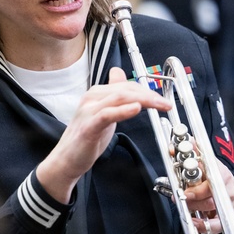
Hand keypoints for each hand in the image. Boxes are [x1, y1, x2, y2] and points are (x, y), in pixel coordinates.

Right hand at [37, 67, 171, 202]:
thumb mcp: (103, 112)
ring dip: (143, 100)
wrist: (66, 159)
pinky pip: (108, 114)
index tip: (162, 99)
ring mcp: (89, 110)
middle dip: (150, 95)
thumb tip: (119, 74)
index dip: (147, 89)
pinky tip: (137, 109)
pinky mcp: (89, 126)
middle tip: (166, 104)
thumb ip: (113, 96)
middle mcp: (92, 97)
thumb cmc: (86, 137)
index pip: (127, 85)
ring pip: (120, 97)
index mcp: (97, 93)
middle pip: (126, 89)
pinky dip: (124, 110)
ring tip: (159, 105)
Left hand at [187, 159, 233, 233]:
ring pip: (211, 206)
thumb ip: (194, 153)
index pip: (211, 174)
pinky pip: (216, 225)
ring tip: (183, 204)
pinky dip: (204, 225)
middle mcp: (225, 188)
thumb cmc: (215, 177)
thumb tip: (178, 145)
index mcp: (221, 172)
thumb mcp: (207, 163)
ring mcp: (226, 203)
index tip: (186, 182)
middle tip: (181, 195)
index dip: (198, 178)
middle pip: (211, 192)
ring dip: (194, 206)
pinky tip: (194, 222)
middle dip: (193, 195)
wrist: (230, 191)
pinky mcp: (224, 217)